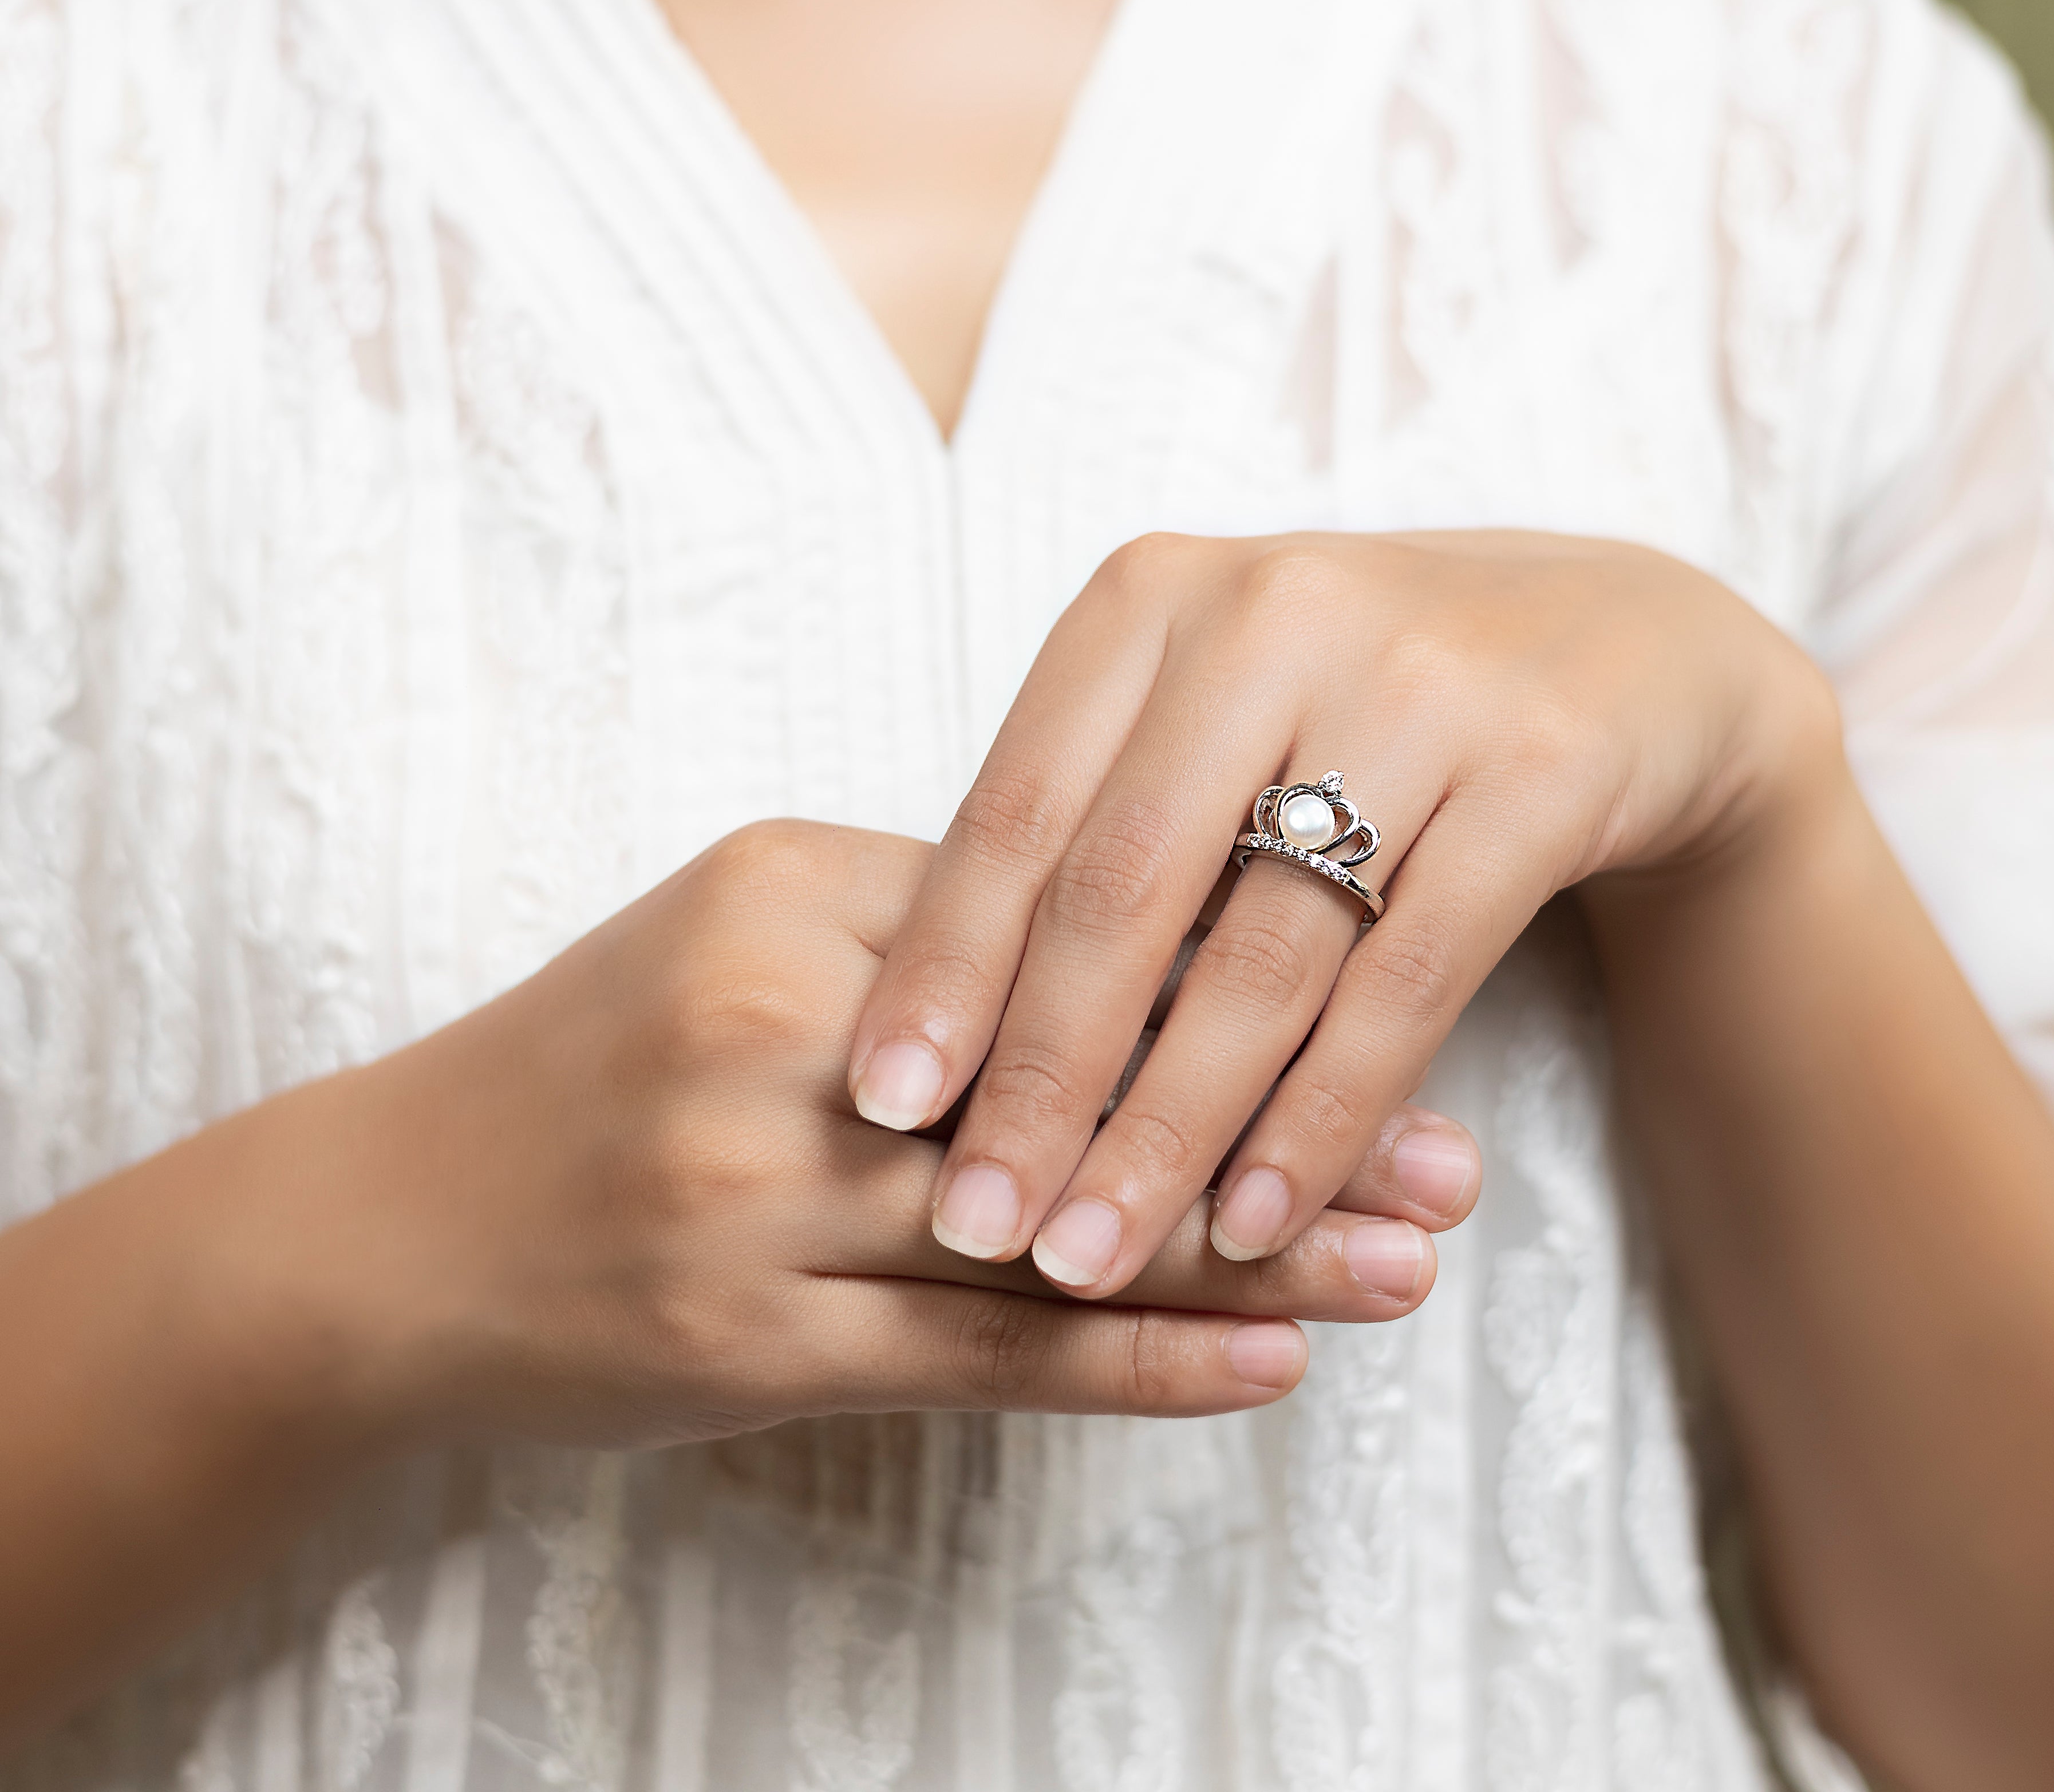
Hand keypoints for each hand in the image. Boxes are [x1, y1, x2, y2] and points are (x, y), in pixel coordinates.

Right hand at [4, 820, 1471, 1744]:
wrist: (388, 1227)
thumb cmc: (596, 1063)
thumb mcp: (741, 939)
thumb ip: (929, 938)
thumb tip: (1147, 943)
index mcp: (790, 898)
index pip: (1059, 920)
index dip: (1233, 957)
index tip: (1384, 978)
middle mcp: (779, 1038)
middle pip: (1080, 1073)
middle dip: (1279, 1110)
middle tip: (1455, 1153)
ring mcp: (757, 1202)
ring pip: (1052, 1226)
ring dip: (1250, 1248)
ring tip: (1414, 1262)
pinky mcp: (744, 1346)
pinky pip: (978, 1360)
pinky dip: (1135, 1365)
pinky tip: (1273, 1363)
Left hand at [848, 530, 1837, 1293]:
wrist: (1621, 651)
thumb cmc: (1358, 709)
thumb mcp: (1210, 724)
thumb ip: (1096, 834)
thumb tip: (947, 1046)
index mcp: (1153, 599)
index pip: (1016, 811)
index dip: (943, 969)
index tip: (878, 1109)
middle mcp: (1272, 615)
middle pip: (1121, 889)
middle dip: (1038, 1079)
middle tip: (969, 1225)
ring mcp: (1417, 686)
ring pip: (1259, 954)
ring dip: (1168, 1130)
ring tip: (1091, 1257)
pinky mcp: (1545, 768)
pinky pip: (1407, 982)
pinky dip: (1324, 1117)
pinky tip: (1260, 1222)